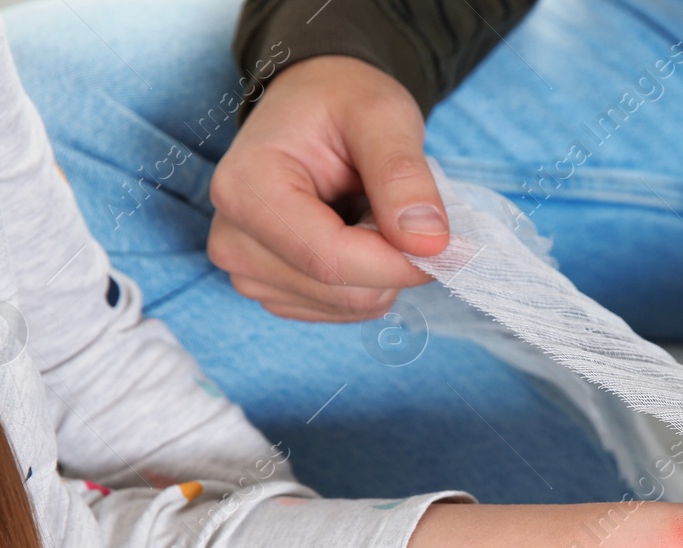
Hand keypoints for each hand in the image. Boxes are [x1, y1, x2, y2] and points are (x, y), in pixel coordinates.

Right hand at [208, 55, 447, 321]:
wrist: (312, 106)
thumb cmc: (341, 103)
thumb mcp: (382, 115)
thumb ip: (403, 176)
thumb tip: (430, 244)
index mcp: (245, 190)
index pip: (330, 259)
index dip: (400, 262)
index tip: (449, 244)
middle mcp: (233, 241)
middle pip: (341, 291)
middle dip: (392, 260)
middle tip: (394, 205)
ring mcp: (248, 273)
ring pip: (348, 306)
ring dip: (381, 268)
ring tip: (365, 211)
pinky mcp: (271, 292)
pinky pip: (343, 310)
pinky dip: (368, 279)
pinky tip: (354, 234)